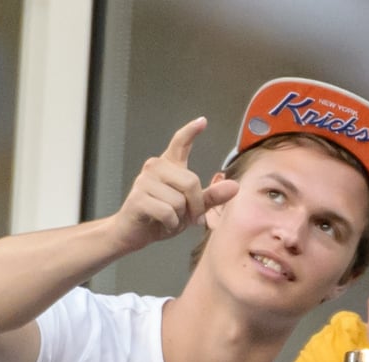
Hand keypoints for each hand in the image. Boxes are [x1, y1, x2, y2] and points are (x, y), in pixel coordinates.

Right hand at [111, 117, 239, 253]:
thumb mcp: (191, 208)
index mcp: (169, 166)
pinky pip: (167, 212)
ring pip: (179, 200)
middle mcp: (155, 167)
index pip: (180, 143)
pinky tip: (162, 224)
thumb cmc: (161, 218)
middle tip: (186, 217)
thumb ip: (211, 197)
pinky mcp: (138, 198)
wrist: (133, 233)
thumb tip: (235, 186)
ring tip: (169, 219)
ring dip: (179, 218)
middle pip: (191, 182)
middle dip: (194, 205)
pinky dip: (170, 224)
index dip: (191, 132)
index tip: (202, 121)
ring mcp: (144, 181)